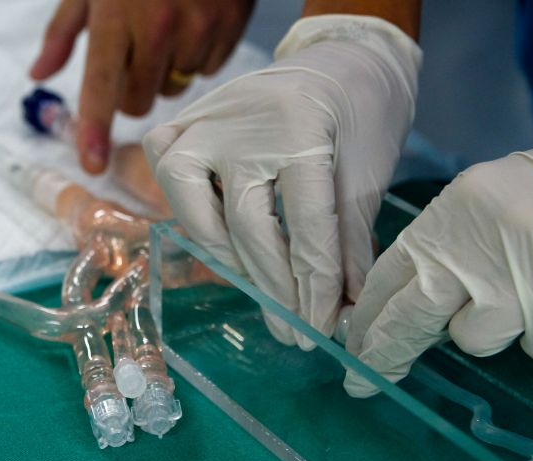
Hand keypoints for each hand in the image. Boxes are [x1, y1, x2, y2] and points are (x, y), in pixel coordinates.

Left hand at [30, 0, 255, 174]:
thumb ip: (63, 32)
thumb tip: (38, 74)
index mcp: (116, 15)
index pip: (101, 86)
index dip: (94, 129)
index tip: (93, 165)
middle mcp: (158, 27)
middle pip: (138, 102)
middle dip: (131, 91)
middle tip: (132, 57)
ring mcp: (197, 29)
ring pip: (173, 90)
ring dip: (165, 72)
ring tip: (166, 28)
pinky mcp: (228, 28)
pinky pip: (205, 71)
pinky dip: (195, 57)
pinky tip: (192, 23)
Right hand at [143, 15, 420, 347]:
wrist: (341, 57)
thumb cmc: (362, 114)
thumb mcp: (368, 174)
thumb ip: (348, 243)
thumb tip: (343, 310)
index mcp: (303, 127)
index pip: (305, 225)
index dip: (316, 287)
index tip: (322, 329)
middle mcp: (243, 121)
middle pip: (245, 223)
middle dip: (273, 287)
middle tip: (292, 330)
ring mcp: (205, 118)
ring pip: (188, 197)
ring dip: (221, 252)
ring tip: (255, 284)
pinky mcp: (185, 120)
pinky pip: (165, 166)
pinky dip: (185, 206)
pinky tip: (216, 233)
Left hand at [344, 143, 532, 397]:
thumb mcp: (477, 205)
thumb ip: (444, 250)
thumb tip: (414, 303)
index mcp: (444, 221)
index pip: (383, 280)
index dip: (363, 318)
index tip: (349, 344)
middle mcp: (466, 258)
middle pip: (405, 322)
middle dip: (382, 356)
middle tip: (362, 383)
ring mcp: (509, 291)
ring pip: (473, 339)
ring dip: (490, 326)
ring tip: (524, 288)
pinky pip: (532, 343)